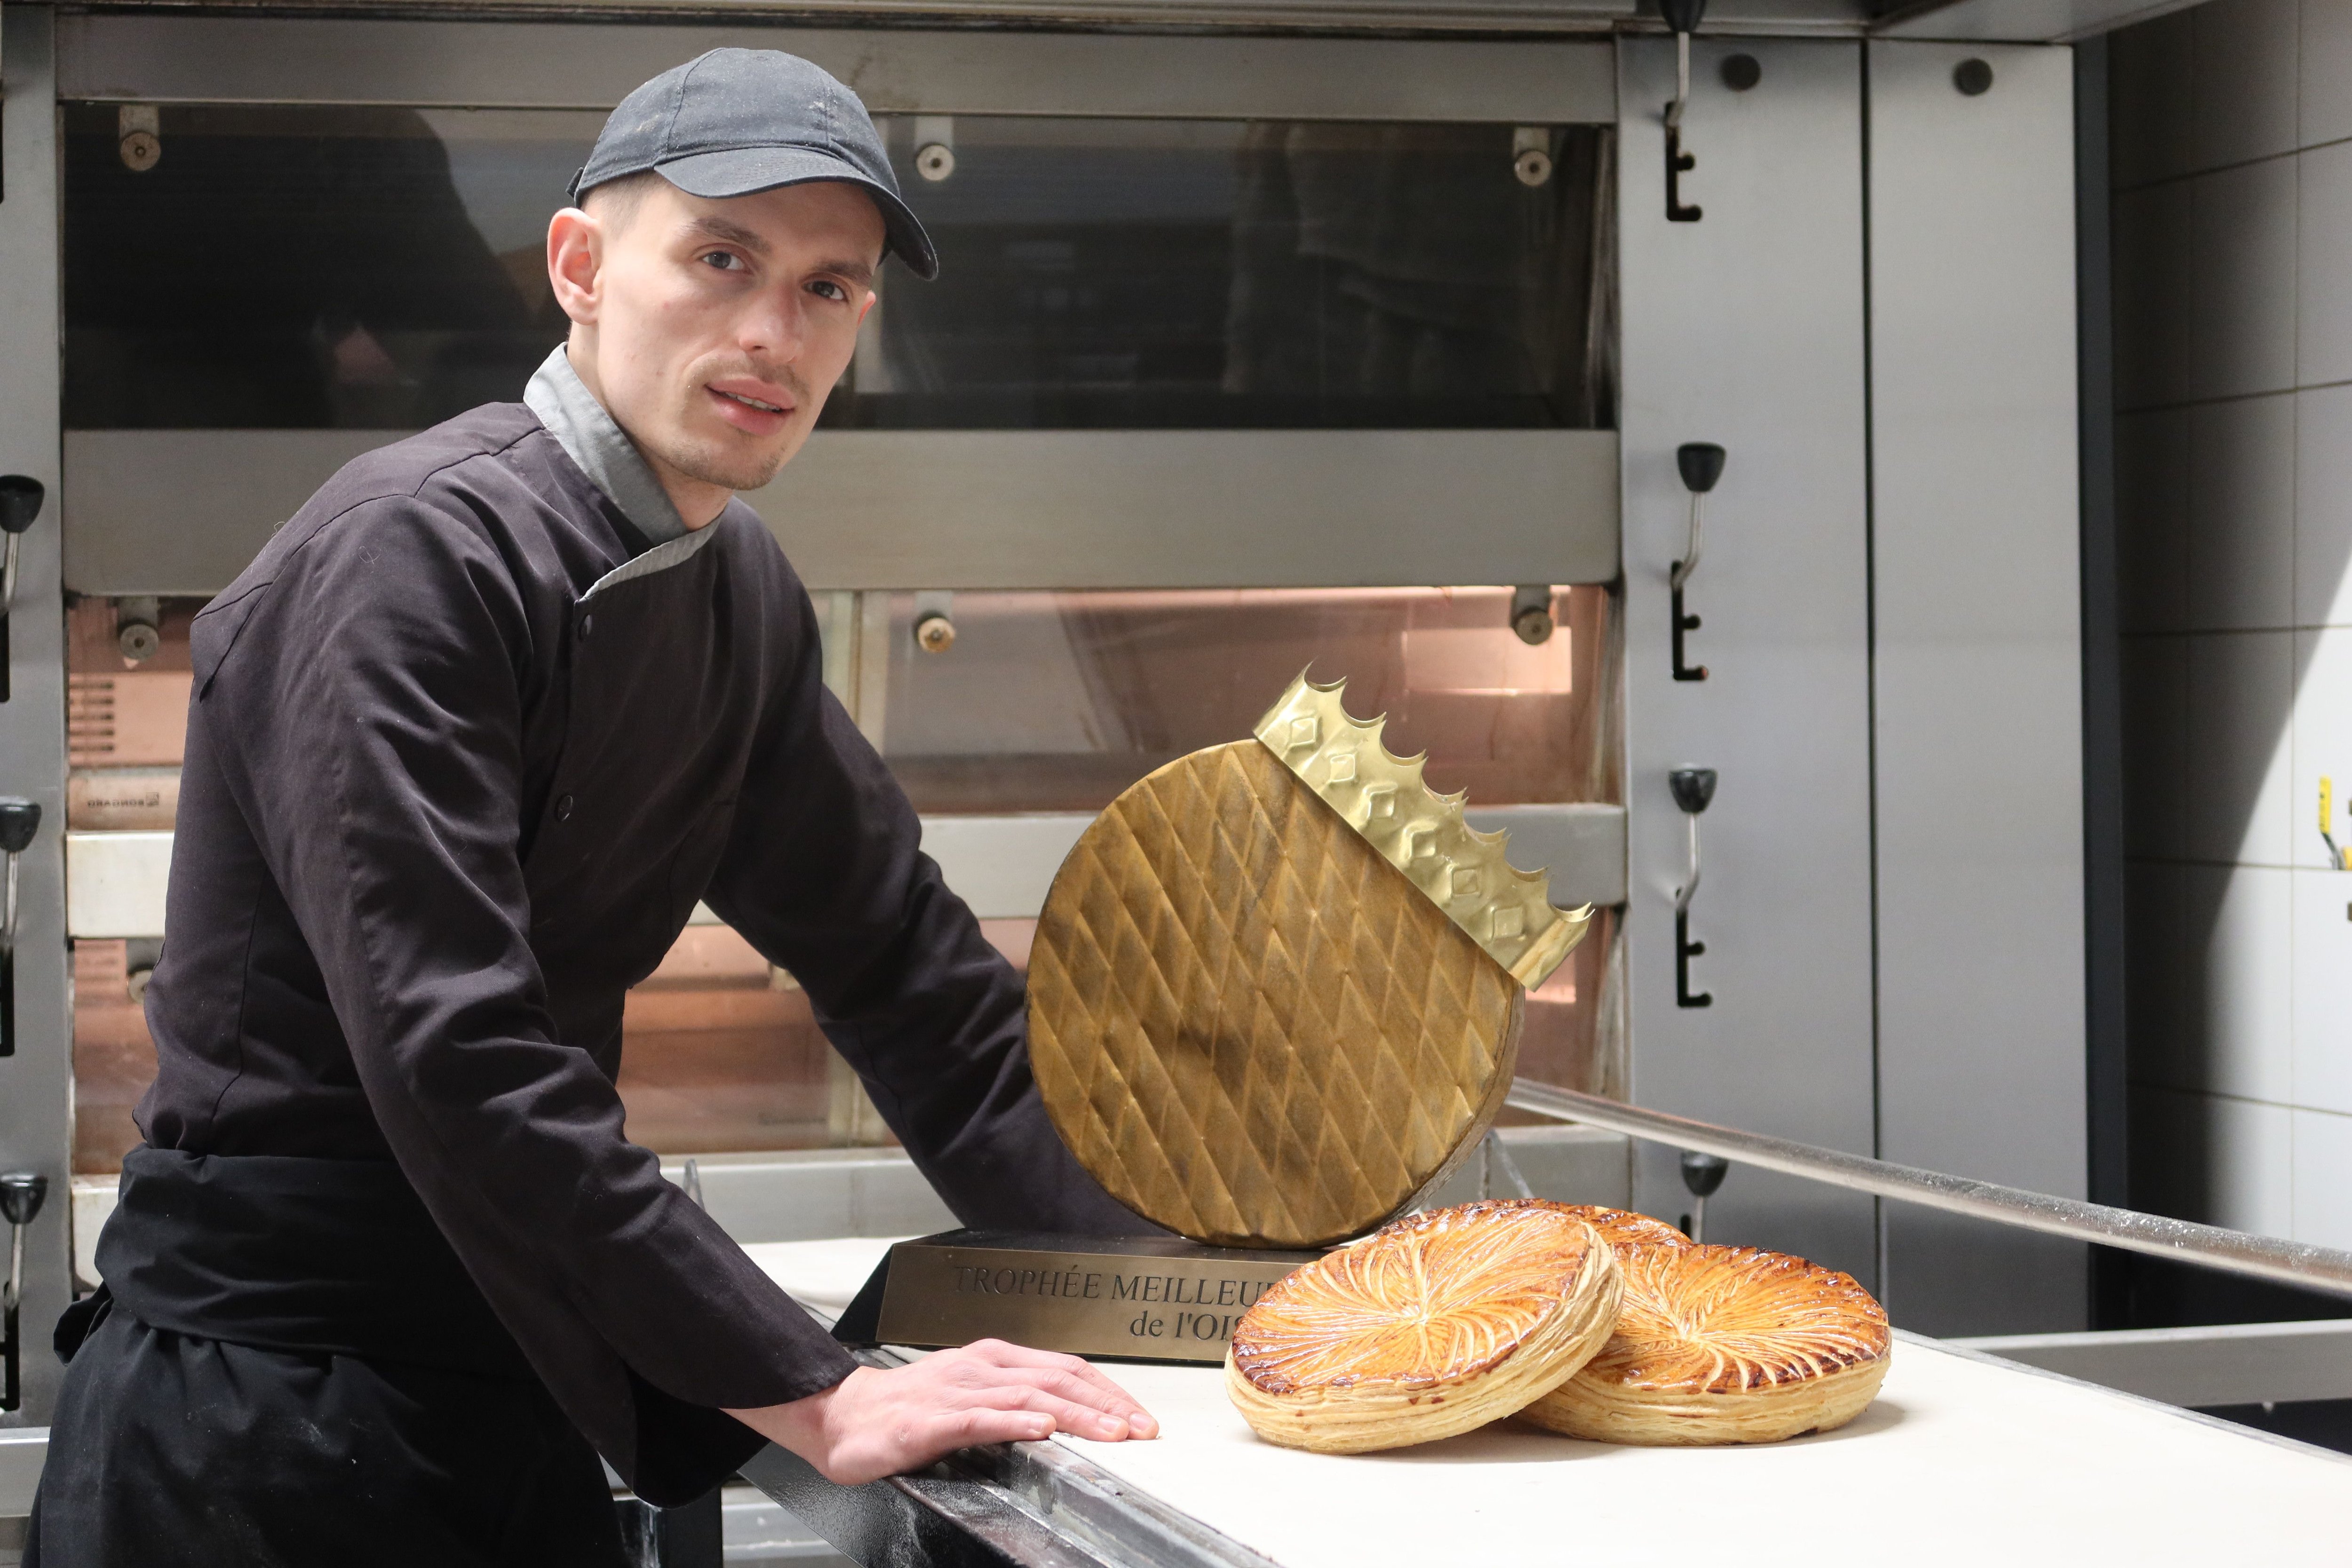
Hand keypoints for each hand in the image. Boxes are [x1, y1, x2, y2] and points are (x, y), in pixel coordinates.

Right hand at [728, 1339, 1159, 1484]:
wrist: (843, 1416)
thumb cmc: (908, 1409)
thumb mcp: (972, 1397)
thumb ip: (1015, 1401)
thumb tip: (1068, 1414)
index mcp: (993, 1360)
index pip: (1065, 1369)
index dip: (1108, 1392)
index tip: (1140, 1417)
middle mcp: (981, 1367)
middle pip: (1057, 1378)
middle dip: (1107, 1404)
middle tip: (1142, 1429)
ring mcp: (956, 1391)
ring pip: (1028, 1396)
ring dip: (1076, 1414)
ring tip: (1112, 1432)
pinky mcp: (931, 1419)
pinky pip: (980, 1418)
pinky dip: (1016, 1420)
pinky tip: (1042, 1427)